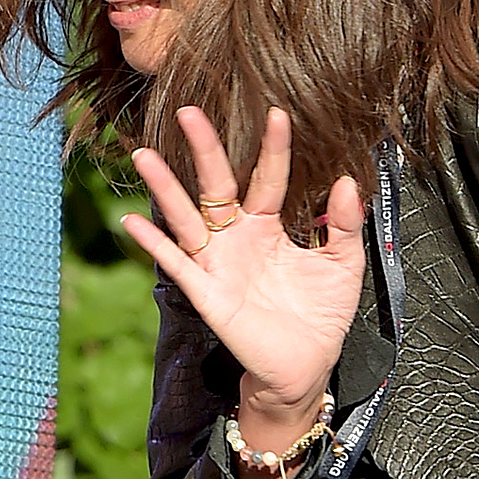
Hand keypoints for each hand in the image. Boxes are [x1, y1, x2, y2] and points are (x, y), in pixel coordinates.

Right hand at [123, 107, 364, 445]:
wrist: (306, 366)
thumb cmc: (321, 316)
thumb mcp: (343, 264)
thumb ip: (345, 224)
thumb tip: (347, 182)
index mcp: (270, 227)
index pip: (268, 177)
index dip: (273, 148)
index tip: (278, 114)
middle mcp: (238, 238)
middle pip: (216, 185)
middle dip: (203, 149)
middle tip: (189, 112)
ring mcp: (218, 263)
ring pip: (187, 217)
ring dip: (165, 188)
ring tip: (145, 156)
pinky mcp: (208, 293)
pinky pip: (176, 264)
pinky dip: (153, 244)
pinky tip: (131, 222)